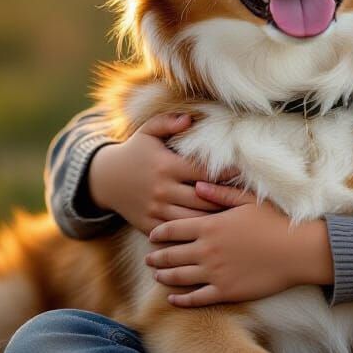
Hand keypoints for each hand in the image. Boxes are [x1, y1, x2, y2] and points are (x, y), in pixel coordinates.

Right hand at [88, 113, 238, 234]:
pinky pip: (177, 233)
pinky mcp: (150, 225)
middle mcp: (162, 190)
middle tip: (248, 200)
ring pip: (194, 219)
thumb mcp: (148, 131)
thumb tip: (190, 118)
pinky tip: (213, 231)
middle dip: (226, 200)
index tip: (245, 173)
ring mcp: (156, 210)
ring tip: (236, 217)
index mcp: (166, 166)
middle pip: (204, 199)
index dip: (227, 173)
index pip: (204, 171)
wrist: (105, 180)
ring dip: (215, 219)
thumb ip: (168, 122)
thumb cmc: (135, 151)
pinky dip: (195, 232)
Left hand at [145, 182, 333, 305]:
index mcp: (211, 226)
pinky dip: (181, 300)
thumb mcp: (248, 200)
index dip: (159, 233)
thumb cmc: (275, 221)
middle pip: (171, 255)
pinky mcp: (225, 292)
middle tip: (148, 259)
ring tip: (157, 276)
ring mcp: (214, 273)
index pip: (174, 229)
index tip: (152, 236)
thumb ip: (220, 193)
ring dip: (164, 277)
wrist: (296, 250)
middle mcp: (207, 250)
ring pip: (179, 278)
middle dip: (156, 257)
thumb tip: (197, 185)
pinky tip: (173, 299)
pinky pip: (196, 299)